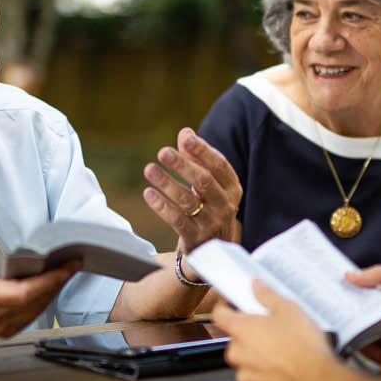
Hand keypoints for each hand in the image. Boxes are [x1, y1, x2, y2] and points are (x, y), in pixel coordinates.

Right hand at [0, 230, 79, 337]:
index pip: (24, 294)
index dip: (49, 281)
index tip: (67, 266)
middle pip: (36, 301)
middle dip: (57, 281)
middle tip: (72, 262)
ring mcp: (1, 327)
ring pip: (38, 309)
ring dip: (54, 289)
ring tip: (66, 269)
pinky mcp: (7, 329)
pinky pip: (33, 314)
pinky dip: (45, 297)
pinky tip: (52, 282)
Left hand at [143, 127, 241, 255]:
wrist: (213, 248)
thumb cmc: (209, 206)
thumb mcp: (208, 184)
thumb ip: (197, 158)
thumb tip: (185, 132)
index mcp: (232, 188)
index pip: (219, 165)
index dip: (203, 150)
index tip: (185, 138)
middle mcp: (226, 205)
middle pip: (203, 181)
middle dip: (182, 165)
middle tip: (162, 152)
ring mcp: (212, 223)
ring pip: (188, 201)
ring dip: (167, 183)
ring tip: (150, 169)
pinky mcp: (196, 239)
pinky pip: (177, 220)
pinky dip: (162, 206)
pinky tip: (149, 193)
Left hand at [211, 281, 338, 380]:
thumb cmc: (302, 345)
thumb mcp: (288, 309)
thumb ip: (267, 295)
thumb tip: (257, 286)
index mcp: (240, 330)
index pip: (219, 314)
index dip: (226, 307)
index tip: (235, 305)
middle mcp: (238, 354)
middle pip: (235, 339)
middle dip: (250, 334)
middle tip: (271, 328)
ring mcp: (246, 376)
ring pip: (246, 362)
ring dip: (258, 357)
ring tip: (281, 351)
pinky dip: (266, 378)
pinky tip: (283, 371)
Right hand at [346, 266, 380, 372]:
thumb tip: (353, 275)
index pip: (371, 291)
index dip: (356, 287)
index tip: (339, 284)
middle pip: (364, 311)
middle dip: (349, 306)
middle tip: (333, 301)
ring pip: (362, 330)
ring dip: (350, 325)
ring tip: (337, 318)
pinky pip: (366, 350)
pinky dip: (356, 344)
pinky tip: (350, 336)